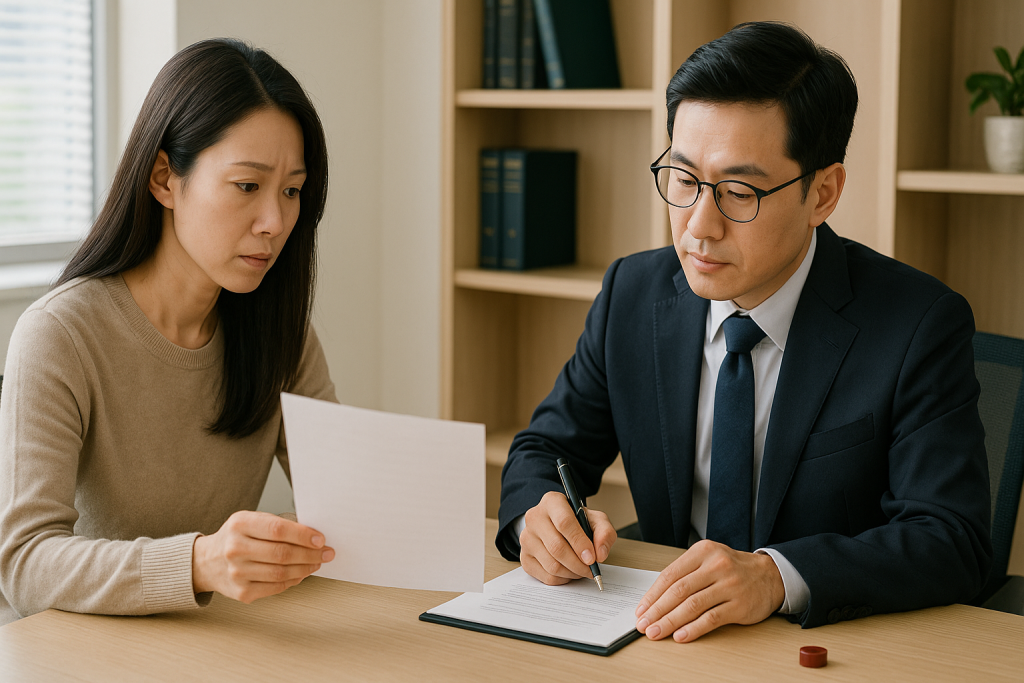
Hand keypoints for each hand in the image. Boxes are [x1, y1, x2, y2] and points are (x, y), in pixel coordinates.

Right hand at [192, 510, 334, 602]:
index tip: (320, 539)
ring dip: (306, 568)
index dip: (303, 535)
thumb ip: (278, 525)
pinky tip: (301, 573)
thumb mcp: (251, 520)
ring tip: (316, 562)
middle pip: (282, 553)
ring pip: (281, 573)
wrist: (207, 562)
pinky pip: (276, 587)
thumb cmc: (236, 537)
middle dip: (310, 554)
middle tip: (326, 553)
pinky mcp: (242, 592)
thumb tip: (312, 535)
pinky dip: (293, 580)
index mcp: (240, 525)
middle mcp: (235, 548)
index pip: (278, 530)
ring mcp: (237, 573)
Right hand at [519, 490, 616, 584]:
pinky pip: (546, 576)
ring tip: (582, 570)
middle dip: (578, 564)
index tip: (592, 558)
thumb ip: (604, 533)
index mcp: (552, 502)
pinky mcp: (524, 557)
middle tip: (591, 570)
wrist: (557, 526)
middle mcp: (534, 517)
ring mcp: (526, 538)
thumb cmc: (578, 522)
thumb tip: (600, 554)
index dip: (580, 543)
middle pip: (557, 547)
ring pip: (551, 565)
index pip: (564, 523)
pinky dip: (563, 579)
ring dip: (572, 573)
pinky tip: (569, 572)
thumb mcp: (596, 520)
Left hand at [634, 539, 784, 641]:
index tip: (641, 610)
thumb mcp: (708, 560)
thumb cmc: (732, 569)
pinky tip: (680, 636)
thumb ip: (685, 574)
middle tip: (644, 625)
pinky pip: (711, 618)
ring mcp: (729, 585)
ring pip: (692, 605)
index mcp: (703, 552)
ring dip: (670, 622)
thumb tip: (655, 599)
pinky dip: (693, 629)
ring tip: (657, 632)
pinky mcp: (739, 605)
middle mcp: (716, 566)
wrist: (770, 575)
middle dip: (657, 611)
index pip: (670, 575)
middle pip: (678, 591)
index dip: (652, 595)